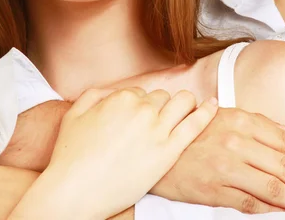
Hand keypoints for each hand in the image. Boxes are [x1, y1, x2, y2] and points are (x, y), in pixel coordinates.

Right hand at [10, 87, 217, 219]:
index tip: (137, 120)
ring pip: (182, 103)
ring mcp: (156, 130)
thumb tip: (110, 92)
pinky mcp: (168, 152)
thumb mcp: (75, 114)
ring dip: (185, 104)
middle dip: (161, 106)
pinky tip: (214, 105)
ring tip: (186, 111)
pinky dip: (206, 112)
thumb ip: (94, 95)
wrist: (75, 190)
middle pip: (162, 97)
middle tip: (156, 123)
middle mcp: (141, 109)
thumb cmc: (70, 156)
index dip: (140, 106)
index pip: (141, 93)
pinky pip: (195, 124)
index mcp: (121, 98)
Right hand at [151, 107, 284, 213]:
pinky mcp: (215, 190)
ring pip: (272, 188)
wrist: (159, 149)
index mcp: (241, 121)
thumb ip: (263, 124)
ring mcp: (225, 168)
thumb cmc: (195, 132)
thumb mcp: (228, 116)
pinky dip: (274, 212)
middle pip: (284, 166)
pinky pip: (251, 204)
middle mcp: (236, 142)